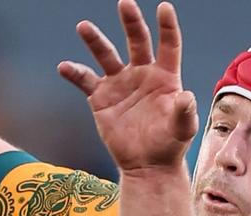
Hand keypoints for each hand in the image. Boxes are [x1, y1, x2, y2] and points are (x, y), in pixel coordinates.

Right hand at [58, 0, 197, 172]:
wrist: (147, 165)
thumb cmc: (169, 145)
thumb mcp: (183, 129)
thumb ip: (184, 112)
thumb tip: (186, 97)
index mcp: (164, 77)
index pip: (167, 45)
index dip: (167, 27)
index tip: (163, 8)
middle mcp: (141, 74)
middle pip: (136, 41)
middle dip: (131, 22)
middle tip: (124, 3)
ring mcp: (119, 84)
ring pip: (106, 55)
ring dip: (95, 41)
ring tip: (84, 27)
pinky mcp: (101, 98)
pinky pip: (85, 80)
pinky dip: (74, 73)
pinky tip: (64, 67)